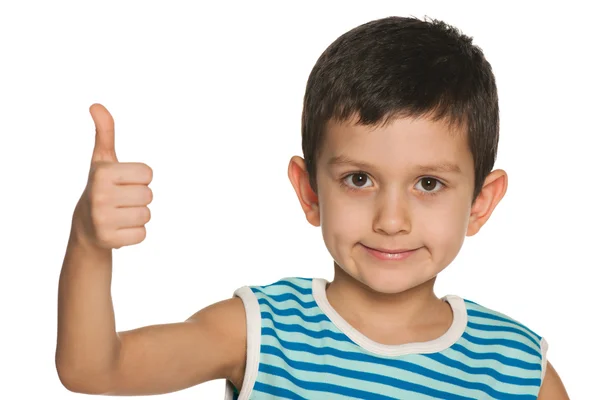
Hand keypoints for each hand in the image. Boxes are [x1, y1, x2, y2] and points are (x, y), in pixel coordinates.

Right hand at [73, 104, 152, 248]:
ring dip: (138, 215)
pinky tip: (119, 229)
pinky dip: (135, 233)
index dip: (139, 178)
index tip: (123, 182)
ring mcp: (103, 220)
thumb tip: (96, 105)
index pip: (147, 173)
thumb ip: (105, 132)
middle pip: (149, 194)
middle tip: (121, 200)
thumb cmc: (101, 187)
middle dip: (139, 197)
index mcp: (102, 173)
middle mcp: (100, 196)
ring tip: (120, 214)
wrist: (85, 226)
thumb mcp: (102, 160)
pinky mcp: (110, 240)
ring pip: (147, 215)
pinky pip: (142, 234)